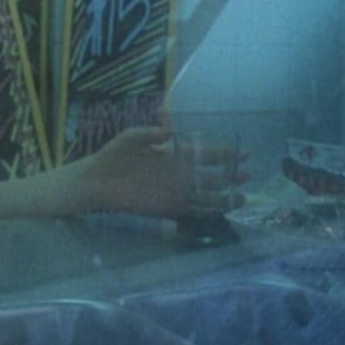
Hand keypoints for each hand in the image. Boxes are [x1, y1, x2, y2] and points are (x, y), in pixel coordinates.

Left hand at [88, 126, 247, 217]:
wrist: (97, 180)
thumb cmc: (114, 155)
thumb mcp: (131, 138)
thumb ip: (149, 134)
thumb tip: (169, 131)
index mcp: (174, 155)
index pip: (204, 154)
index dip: (223, 154)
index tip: (243, 153)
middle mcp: (178, 174)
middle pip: (210, 177)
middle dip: (229, 176)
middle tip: (247, 175)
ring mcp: (174, 192)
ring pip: (205, 196)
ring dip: (223, 198)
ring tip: (241, 199)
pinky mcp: (166, 209)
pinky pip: (190, 212)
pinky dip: (205, 213)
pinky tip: (220, 213)